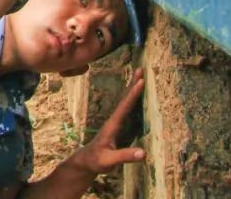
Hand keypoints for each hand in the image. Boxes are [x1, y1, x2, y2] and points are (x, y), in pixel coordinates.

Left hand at [16, 68, 144, 197]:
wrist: (86, 162)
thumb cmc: (96, 161)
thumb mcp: (109, 161)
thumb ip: (125, 157)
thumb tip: (144, 153)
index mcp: (112, 125)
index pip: (124, 107)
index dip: (133, 94)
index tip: (141, 81)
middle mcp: (114, 120)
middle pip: (124, 99)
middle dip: (132, 84)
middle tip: (141, 69)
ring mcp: (116, 122)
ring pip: (125, 102)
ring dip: (133, 88)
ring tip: (140, 76)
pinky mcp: (118, 126)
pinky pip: (127, 109)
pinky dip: (133, 99)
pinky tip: (137, 95)